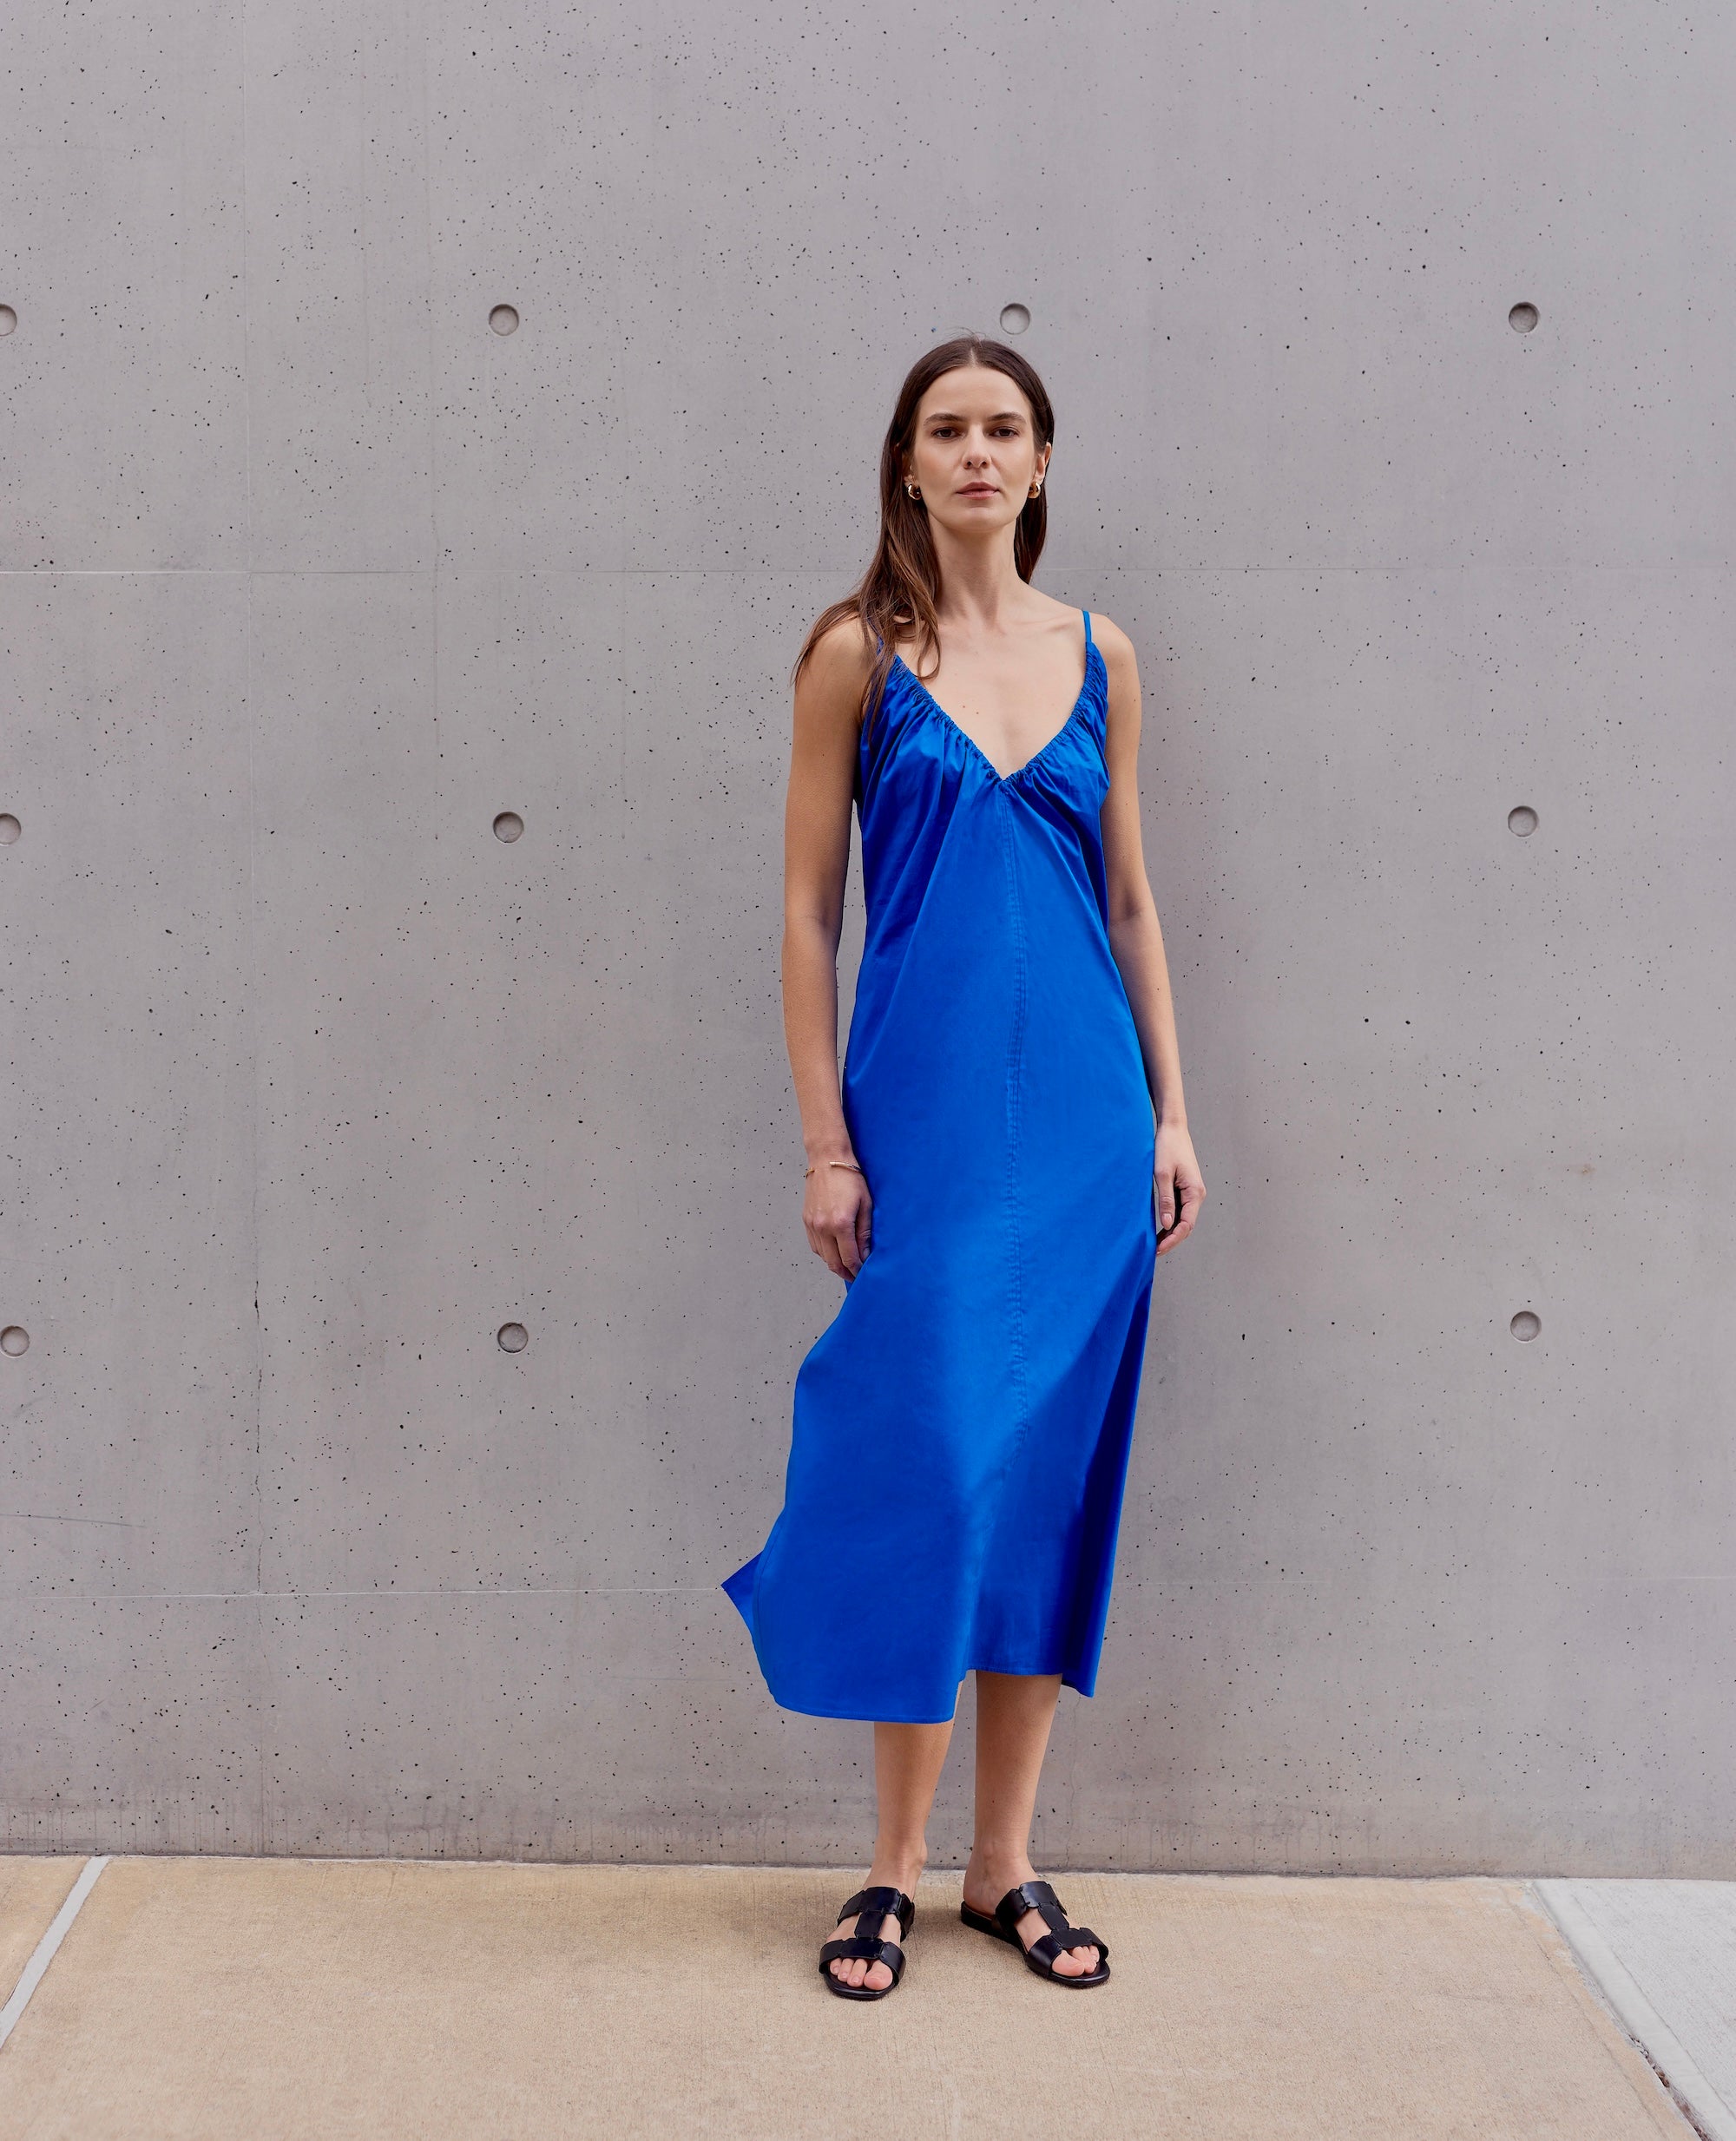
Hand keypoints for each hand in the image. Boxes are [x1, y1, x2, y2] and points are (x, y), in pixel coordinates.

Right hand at [804, 1159, 873, 1281]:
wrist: (827, 1160)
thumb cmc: (850, 1178)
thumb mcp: (866, 1204)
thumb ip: (865, 1232)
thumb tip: (866, 1254)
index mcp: (840, 1224)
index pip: (849, 1258)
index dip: (857, 1270)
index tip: (864, 1275)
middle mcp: (823, 1227)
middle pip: (833, 1263)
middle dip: (846, 1273)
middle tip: (856, 1277)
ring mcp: (812, 1225)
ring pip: (823, 1256)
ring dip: (835, 1264)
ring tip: (847, 1266)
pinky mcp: (806, 1220)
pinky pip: (815, 1245)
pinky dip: (825, 1253)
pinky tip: (834, 1252)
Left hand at [1154, 1121, 1203, 1256]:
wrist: (1172, 1128)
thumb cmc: (1167, 1147)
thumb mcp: (1162, 1174)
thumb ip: (1166, 1199)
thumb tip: (1168, 1224)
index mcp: (1195, 1192)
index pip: (1186, 1224)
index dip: (1172, 1240)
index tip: (1158, 1249)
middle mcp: (1197, 1195)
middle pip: (1186, 1225)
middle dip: (1171, 1240)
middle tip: (1153, 1252)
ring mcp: (1191, 1192)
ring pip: (1183, 1219)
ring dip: (1170, 1233)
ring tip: (1154, 1244)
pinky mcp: (1184, 1189)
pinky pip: (1179, 1210)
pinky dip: (1170, 1221)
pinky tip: (1159, 1229)